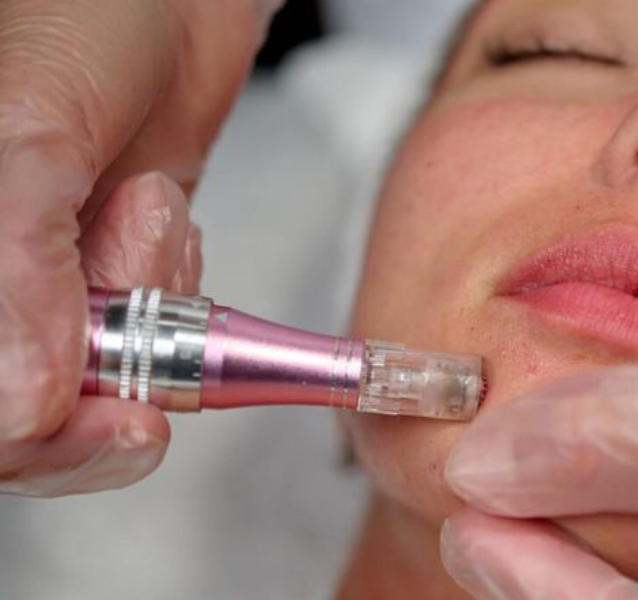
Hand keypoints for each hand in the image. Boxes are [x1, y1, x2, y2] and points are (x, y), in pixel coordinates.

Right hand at [0, 0, 273, 496]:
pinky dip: (181, 293)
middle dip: (120, 372)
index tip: (129, 423)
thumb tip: (22, 412)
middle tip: (154, 284)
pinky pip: (158, 339)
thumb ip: (18, 271)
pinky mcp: (112, 282)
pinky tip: (161, 213)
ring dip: (156, 309)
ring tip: (148, 202)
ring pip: (110, 381)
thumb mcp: (31, 130)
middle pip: (38, 422)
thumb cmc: (82, 20)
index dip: (43, 442)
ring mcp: (51, 292)